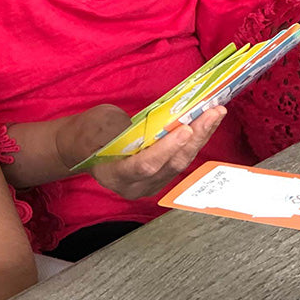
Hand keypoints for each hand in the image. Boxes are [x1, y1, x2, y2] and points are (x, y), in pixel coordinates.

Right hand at [56, 103, 224, 199]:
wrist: (84, 146)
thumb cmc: (88, 133)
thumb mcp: (98, 124)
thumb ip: (122, 129)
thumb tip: (152, 126)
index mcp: (114, 175)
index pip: (145, 165)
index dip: (166, 149)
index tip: (184, 129)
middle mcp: (135, 186)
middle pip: (171, 165)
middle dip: (194, 137)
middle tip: (211, 113)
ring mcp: (150, 184)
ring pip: (181, 163)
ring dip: (200, 137)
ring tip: (215, 113)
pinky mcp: (161, 176)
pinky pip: (181, 159)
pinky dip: (195, 140)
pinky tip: (206, 123)